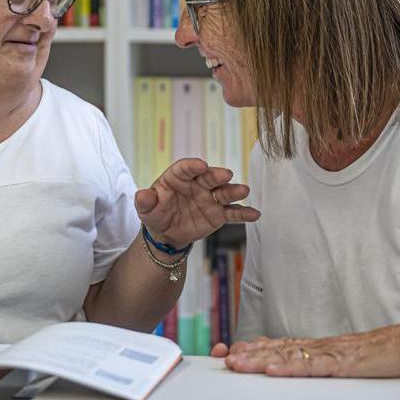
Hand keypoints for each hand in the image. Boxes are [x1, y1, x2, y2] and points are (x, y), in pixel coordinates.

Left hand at [134, 158, 259, 249]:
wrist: (166, 234)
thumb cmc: (156, 214)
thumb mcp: (146, 209)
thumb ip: (145, 201)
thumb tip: (143, 195)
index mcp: (177, 178)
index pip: (185, 168)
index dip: (192, 166)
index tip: (201, 165)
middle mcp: (197, 184)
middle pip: (208, 177)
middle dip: (217, 175)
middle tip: (226, 175)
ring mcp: (209, 198)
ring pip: (224, 193)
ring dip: (234, 191)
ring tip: (244, 191)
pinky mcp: (218, 214)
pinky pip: (232, 213)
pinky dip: (244, 213)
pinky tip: (255, 214)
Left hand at [211, 322, 399, 377]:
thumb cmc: (388, 354)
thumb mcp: (352, 362)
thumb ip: (329, 363)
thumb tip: (310, 368)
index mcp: (324, 346)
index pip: (283, 345)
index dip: (256, 348)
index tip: (231, 351)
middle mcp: (323, 346)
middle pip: (278, 348)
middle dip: (249, 352)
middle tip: (223, 357)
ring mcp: (332, 353)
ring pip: (289, 355)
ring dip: (260, 359)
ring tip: (237, 363)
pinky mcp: (345, 363)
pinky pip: (312, 366)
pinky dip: (290, 367)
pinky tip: (272, 368)